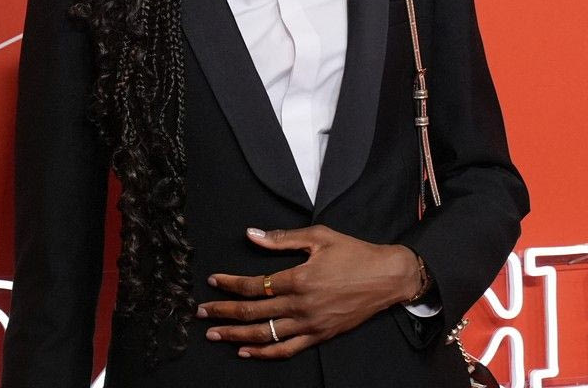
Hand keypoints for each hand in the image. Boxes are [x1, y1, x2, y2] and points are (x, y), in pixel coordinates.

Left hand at [197, 225, 421, 358]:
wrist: (387, 278)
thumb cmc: (354, 253)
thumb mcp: (319, 237)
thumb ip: (282, 239)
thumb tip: (251, 234)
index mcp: (298, 278)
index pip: (253, 284)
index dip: (230, 284)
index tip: (213, 282)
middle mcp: (301, 305)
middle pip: (253, 312)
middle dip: (223, 312)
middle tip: (201, 313)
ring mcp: (310, 324)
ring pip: (265, 335)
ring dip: (235, 336)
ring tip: (214, 334)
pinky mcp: (320, 336)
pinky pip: (286, 350)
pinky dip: (264, 353)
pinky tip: (246, 351)